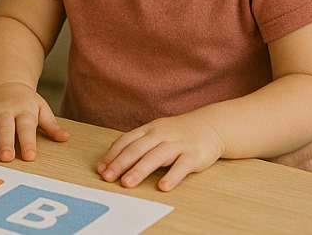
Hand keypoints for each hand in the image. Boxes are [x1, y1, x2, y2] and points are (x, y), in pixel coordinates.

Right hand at [0, 82, 68, 161]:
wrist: (7, 83)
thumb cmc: (26, 102)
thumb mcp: (42, 109)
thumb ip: (51, 125)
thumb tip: (65, 137)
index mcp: (24, 110)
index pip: (26, 126)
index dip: (28, 141)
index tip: (30, 156)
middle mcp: (5, 111)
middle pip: (5, 126)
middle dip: (5, 142)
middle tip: (7, 157)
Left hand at [98, 113, 223, 190]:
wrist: (210, 125)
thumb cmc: (178, 133)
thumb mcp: (156, 133)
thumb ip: (138, 144)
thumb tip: (114, 161)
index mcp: (149, 129)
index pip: (126, 141)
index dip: (112, 155)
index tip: (101, 169)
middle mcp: (161, 135)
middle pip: (137, 149)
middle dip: (120, 164)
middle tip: (108, 177)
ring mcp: (177, 144)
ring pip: (156, 156)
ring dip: (140, 170)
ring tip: (127, 183)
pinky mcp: (193, 154)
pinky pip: (181, 166)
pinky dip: (172, 176)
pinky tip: (163, 186)